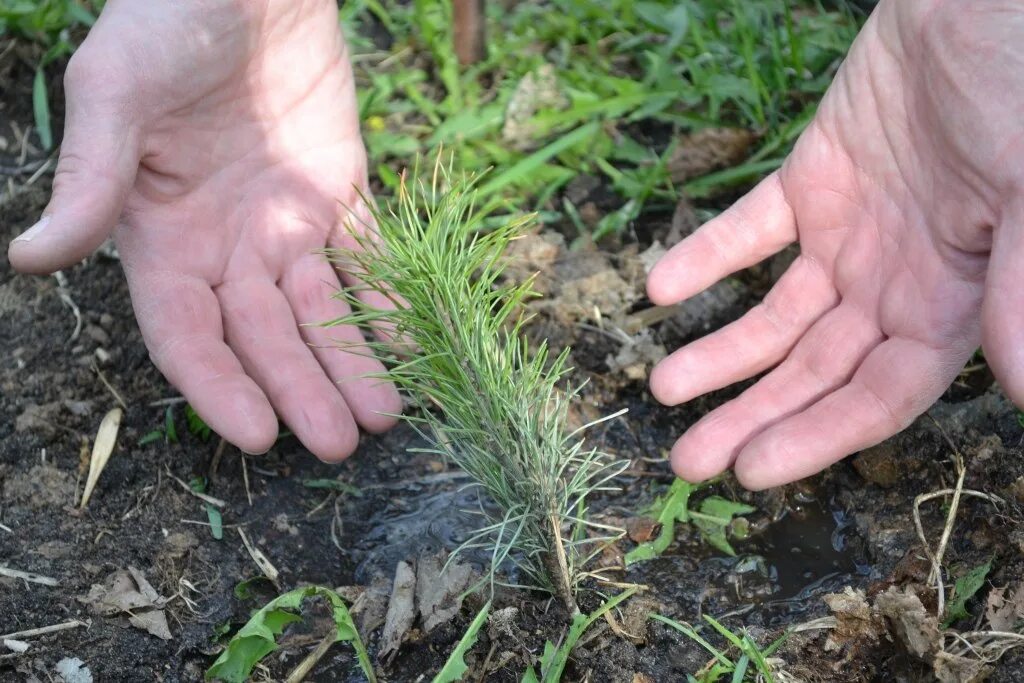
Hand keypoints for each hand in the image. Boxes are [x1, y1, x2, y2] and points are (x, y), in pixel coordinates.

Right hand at [7, 0, 400, 459]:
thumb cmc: (165, 23)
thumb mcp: (113, 94)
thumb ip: (89, 179)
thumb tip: (29, 258)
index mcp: (162, 236)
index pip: (187, 333)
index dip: (218, 386)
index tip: (256, 434)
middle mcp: (226, 246)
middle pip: (266, 337)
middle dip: (302, 390)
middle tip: (340, 443)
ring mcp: (287, 225)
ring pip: (323, 312)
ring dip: (353, 364)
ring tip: (387, 416)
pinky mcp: (340, 197)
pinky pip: (370, 262)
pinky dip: (389, 304)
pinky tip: (413, 347)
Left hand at [647, 0, 1023, 488]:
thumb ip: (1019, 283)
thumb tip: (1023, 389)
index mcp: (953, 301)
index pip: (877, 394)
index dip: (816, 436)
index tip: (749, 471)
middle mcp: (897, 281)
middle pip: (814, 370)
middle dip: (752, 415)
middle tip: (684, 461)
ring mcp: (851, 232)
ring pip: (776, 313)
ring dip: (719, 352)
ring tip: (661, 387)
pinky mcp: (813, 179)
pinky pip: (750, 228)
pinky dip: (705, 255)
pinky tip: (659, 288)